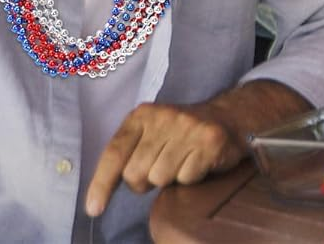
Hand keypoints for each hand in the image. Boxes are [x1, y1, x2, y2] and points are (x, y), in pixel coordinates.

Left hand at [84, 99, 243, 216]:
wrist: (229, 118)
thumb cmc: (180, 134)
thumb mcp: (149, 135)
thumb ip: (127, 155)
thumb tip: (97, 198)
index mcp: (143, 115)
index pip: (114, 152)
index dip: (101, 184)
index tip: (94, 208)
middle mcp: (165, 116)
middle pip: (135, 172)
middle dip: (144, 180)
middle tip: (161, 167)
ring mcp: (189, 127)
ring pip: (160, 178)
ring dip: (169, 178)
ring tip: (181, 162)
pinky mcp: (210, 141)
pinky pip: (186, 178)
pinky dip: (190, 177)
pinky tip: (198, 162)